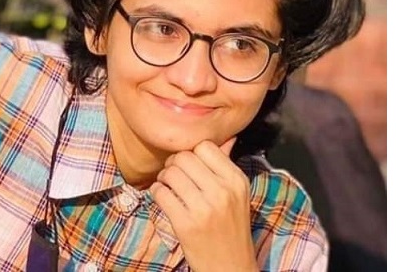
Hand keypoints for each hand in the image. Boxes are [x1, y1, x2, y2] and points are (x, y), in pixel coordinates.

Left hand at [150, 138, 258, 271]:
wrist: (231, 266)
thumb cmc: (232, 228)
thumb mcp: (238, 195)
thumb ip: (227, 166)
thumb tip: (228, 137)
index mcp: (237, 180)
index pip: (205, 146)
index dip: (192, 152)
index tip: (189, 164)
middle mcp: (223, 191)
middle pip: (184, 157)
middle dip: (173, 164)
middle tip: (173, 175)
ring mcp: (204, 208)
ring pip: (170, 173)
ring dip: (163, 178)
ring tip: (168, 186)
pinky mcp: (186, 224)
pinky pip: (161, 193)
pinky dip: (157, 193)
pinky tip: (164, 199)